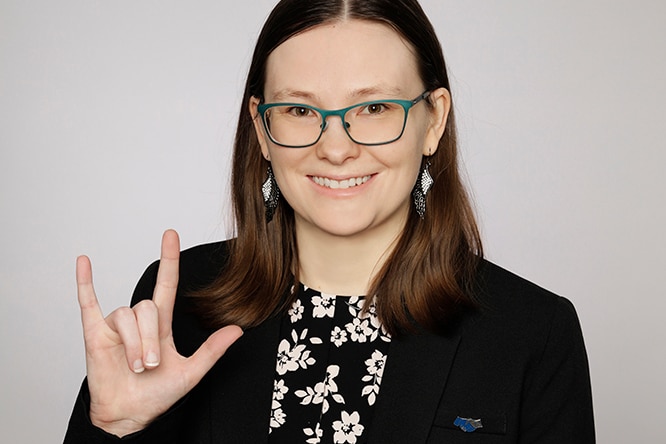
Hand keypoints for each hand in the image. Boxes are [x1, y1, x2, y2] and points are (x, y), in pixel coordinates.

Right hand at [76, 230, 242, 436]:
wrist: (129, 415)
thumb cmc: (157, 394)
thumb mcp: (191, 373)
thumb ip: (212, 350)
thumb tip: (237, 330)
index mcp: (161, 325)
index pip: (166, 284)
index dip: (169, 260)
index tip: (171, 235)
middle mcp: (139, 321)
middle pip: (146, 308)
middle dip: (150, 338)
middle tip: (150, 365)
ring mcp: (116, 326)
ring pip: (126, 315)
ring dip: (134, 343)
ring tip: (136, 366)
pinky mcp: (94, 333)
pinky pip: (87, 302)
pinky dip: (85, 282)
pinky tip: (84, 262)